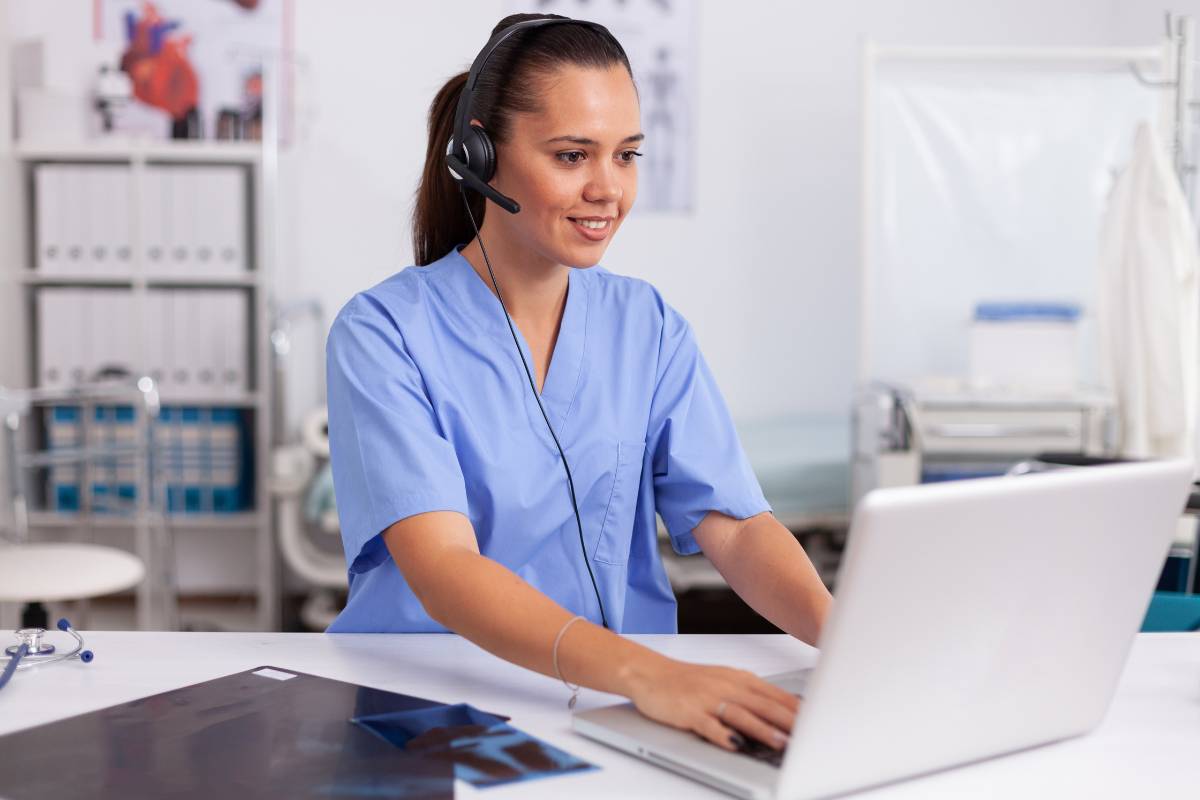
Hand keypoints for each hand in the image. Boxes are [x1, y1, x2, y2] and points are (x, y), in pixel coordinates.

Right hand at [625, 658, 798, 751]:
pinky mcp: (689, 711)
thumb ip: (752, 696)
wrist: (650, 673)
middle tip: (809, 735)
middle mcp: (727, 686)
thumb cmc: (690, 681)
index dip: (797, 710)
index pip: (775, 695)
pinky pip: (709, 725)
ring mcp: (708, 698)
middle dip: (788, 721)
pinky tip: (735, 744)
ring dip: (763, 729)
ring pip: (741, 714)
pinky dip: (723, 735)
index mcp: (739, 679)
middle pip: (763, 704)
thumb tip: (784, 713)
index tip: (817, 721)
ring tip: (781, 743)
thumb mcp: (726, 682)